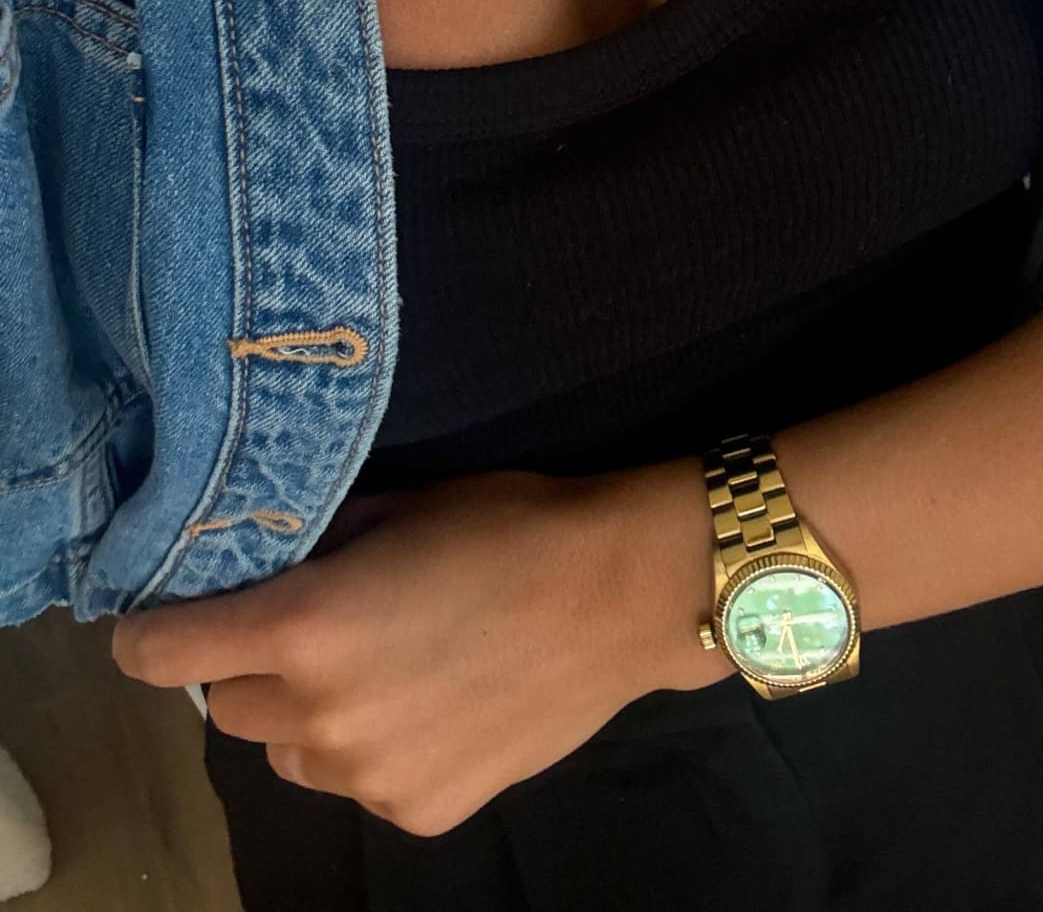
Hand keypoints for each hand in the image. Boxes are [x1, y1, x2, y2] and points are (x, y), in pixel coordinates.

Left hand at [111, 457, 730, 835]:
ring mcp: (370, 775)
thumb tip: (264, 568)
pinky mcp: (418, 812)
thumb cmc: (505, 526)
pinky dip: (372, 751)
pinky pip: (357, 783)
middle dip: (252, 668)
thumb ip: (313, 550)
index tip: (148, 628)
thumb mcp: (395, 509)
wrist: (618, 596)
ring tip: (381, 671)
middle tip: (312, 631)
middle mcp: (321, 714)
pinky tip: (433, 707)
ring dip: (307, 718)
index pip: (166, 653)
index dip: (146, 638)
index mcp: (304, 626)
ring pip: (290, 756)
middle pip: (229, 707)